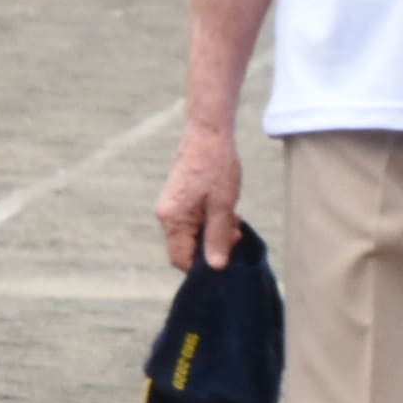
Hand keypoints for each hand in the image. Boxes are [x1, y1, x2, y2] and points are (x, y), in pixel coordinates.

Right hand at [155, 125, 244, 270]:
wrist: (208, 135)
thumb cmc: (217, 168)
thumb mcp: (223, 206)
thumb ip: (218, 238)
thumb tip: (216, 267)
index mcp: (173, 220)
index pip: (181, 260)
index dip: (204, 265)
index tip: (227, 255)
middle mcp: (166, 216)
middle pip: (188, 248)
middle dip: (214, 247)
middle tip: (236, 232)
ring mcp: (172, 207)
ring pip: (193, 235)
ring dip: (216, 233)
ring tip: (233, 218)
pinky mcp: (179, 200)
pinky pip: (194, 222)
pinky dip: (211, 222)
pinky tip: (227, 211)